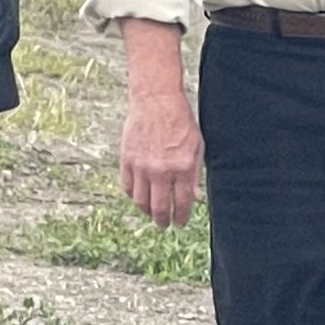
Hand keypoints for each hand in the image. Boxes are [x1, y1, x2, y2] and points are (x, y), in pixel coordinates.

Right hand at [119, 87, 200, 228]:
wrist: (156, 100)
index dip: (181, 217)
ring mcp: (142, 166)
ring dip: (146, 211)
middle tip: (164, 225)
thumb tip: (194, 198)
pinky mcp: (127, 160)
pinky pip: (128, 187)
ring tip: (151, 213)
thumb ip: (195, 174)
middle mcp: (161, 170)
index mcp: (182, 168)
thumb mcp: (197, 147)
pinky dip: (133, 195)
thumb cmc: (180, 121)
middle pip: (159, 207)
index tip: (180, 222)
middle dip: (162, 220)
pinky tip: (139, 196)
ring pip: (141, 201)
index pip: (181, 203)